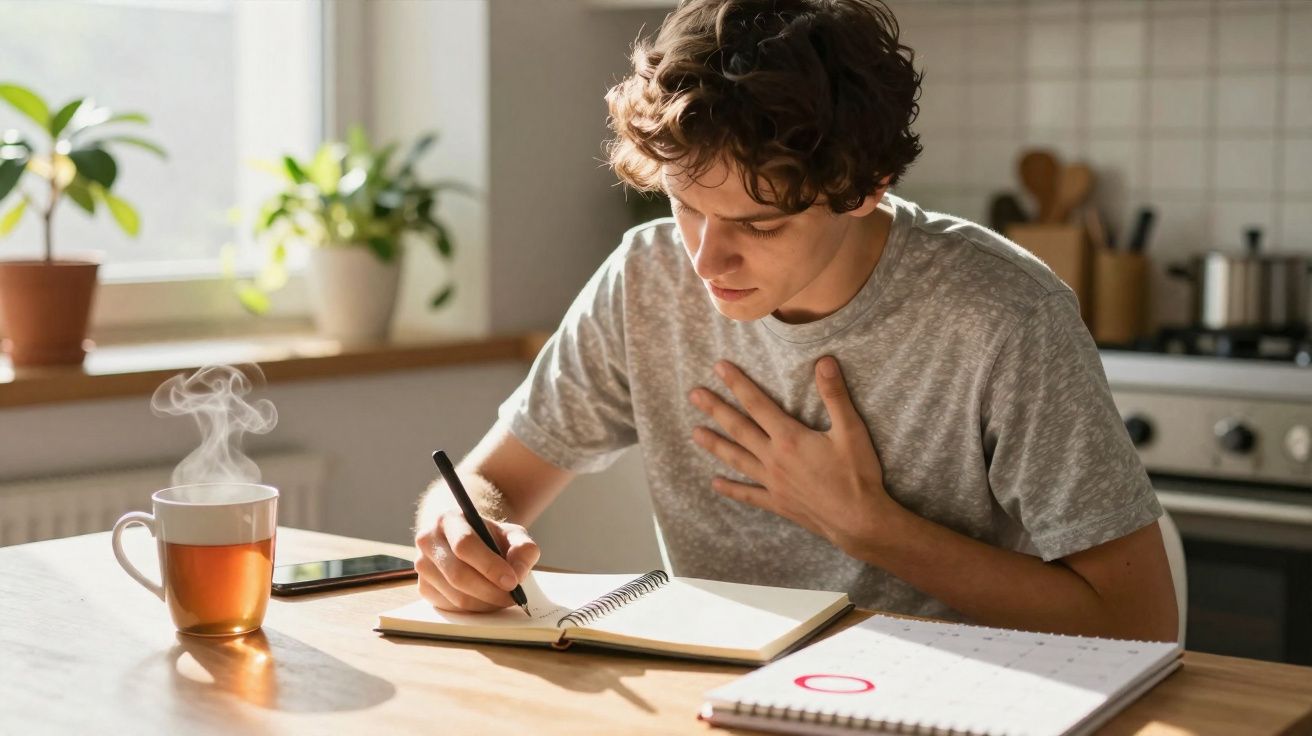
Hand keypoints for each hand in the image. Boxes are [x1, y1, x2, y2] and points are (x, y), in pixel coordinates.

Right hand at [414, 509, 539, 612]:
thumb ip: (523, 549)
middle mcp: (428, 540)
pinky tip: (487, 600)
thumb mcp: (512, 534)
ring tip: (504, 598)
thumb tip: (518, 574)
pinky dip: (473, 609)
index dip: (490, 566)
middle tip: (513, 597)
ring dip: (485, 603)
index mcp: (449, 519)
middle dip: (490, 591)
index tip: (513, 581)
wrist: (465, 539)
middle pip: (458, 574)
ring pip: (455, 595)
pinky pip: (450, 607)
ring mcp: (421, 565)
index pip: (465, 545)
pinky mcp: (423, 587)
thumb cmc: (490, 537)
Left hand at [689, 357, 899, 555]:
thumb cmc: (857, 475)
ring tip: (695, 433)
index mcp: (789, 438)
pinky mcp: (778, 503)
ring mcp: (773, 482)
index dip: (737, 384)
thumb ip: (834, 395)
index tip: (719, 368)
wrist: (859, 521)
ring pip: (737, 459)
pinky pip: (749, 494)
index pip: (757, 404)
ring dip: (715, 445)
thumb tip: (824, 362)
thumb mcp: (851, 430)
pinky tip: (715, 484)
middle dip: (716, 409)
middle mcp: (774, 459)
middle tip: (694, 395)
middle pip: (739, 429)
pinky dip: (731, 488)